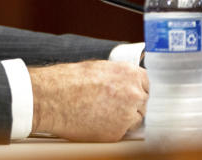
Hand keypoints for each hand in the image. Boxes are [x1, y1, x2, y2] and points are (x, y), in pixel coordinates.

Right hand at [29, 60, 147, 141]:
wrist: (52, 97)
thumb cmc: (69, 80)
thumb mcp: (98, 68)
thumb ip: (119, 76)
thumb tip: (128, 83)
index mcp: (130, 73)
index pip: (149, 84)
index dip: (140, 90)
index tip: (135, 94)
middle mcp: (134, 94)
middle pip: (145, 103)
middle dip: (134, 105)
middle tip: (114, 105)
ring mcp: (127, 115)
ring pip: (136, 120)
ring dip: (124, 118)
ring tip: (102, 112)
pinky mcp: (117, 133)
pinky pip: (122, 132)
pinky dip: (112, 129)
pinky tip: (96, 120)